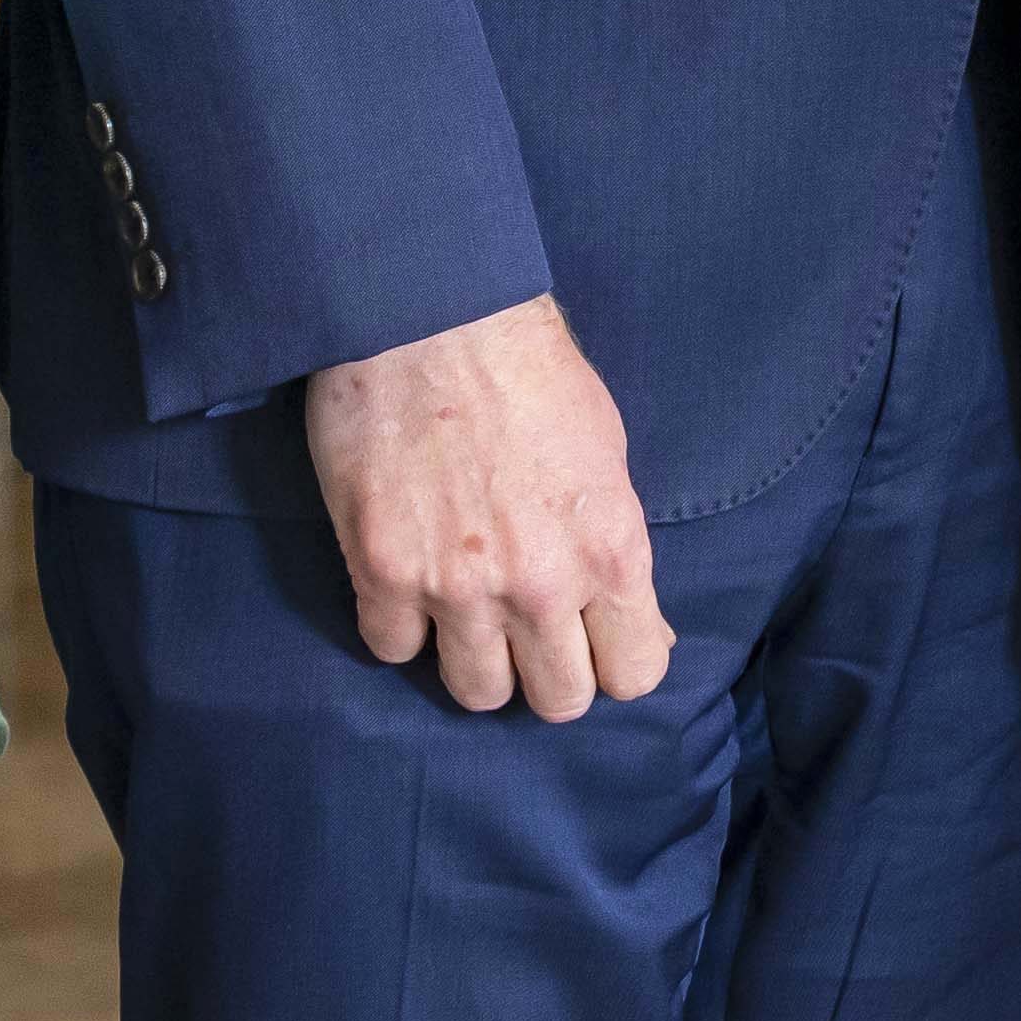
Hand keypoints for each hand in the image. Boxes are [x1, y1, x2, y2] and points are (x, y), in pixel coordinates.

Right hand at [298, 294, 670, 719]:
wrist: (430, 316)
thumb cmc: (531, 371)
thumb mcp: (608, 454)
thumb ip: (616, 549)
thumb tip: (639, 624)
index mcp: (610, 549)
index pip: (635, 674)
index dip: (616, 662)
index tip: (595, 640)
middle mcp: (540, 583)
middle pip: (557, 703)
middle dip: (547, 674)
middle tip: (529, 631)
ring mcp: (457, 587)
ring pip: (477, 694)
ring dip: (475, 660)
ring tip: (468, 612)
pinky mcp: (381, 573)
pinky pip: (393, 650)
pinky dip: (401, 627)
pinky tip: (408, 584)